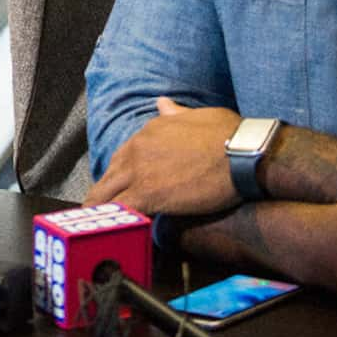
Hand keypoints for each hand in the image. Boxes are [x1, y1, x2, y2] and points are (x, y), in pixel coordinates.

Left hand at [84, 98, 240, 214]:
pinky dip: (113, 222)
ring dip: (99, 209)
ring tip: (93, 226)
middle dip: (102, 193)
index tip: (119, 186)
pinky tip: (110, 234)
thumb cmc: (230, 135)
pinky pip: (121, 211)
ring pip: (107, 193)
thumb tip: (163, 103)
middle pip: (110, 174)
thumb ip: (176, 114)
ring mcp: (140, 171)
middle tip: (97, 210)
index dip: (119, 174)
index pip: (124, 156)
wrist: (243, 153)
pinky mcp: (148, 194)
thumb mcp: (199, 116)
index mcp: (150, 131)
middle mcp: (138, 148)